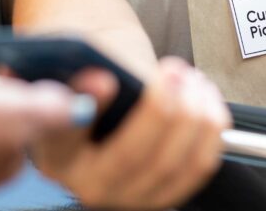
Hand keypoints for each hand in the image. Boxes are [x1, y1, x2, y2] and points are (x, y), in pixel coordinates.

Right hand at [34, 56, 230, 209]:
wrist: (110, 106)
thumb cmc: (96, 84)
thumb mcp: (80, 72)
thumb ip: (86, 72)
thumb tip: (105, 77)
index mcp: (56, 150)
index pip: (61, 134)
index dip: (82, 108)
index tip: (104, 79)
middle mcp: (87, 182)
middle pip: (129, 155)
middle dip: (160, 108)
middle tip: (173, 72)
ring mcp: (127, 195)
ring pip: (170, 164)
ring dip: (192, 116)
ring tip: (192, 80)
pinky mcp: (163, 194)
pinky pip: (197, 168)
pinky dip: (209, 131)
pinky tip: (205, 99)